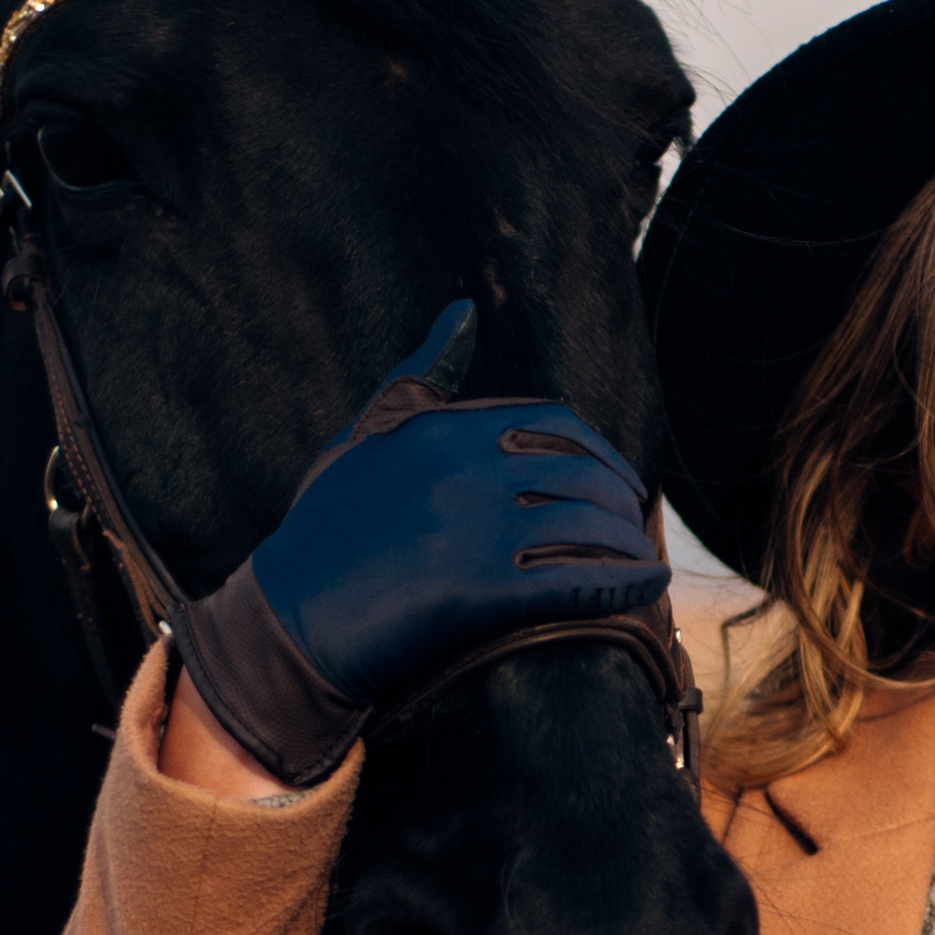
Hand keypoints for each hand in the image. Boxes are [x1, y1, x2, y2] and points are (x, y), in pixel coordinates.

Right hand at [171, 305, 664, 787]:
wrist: (285, 622)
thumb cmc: (324, 532)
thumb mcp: (365, 438)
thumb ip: (418, 377)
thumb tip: (463, 311)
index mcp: (442, 428)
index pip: (554, 427)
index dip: (597, 454)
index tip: (613, 480)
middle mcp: (463, 470)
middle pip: (582, 475)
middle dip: (621, 498)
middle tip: (634, 522)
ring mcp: (473, 530)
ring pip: (588, 525)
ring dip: (629, 542)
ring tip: (643, 558)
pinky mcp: (480, 592)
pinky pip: (578, 580)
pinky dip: (626, 582)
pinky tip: (649, 585)